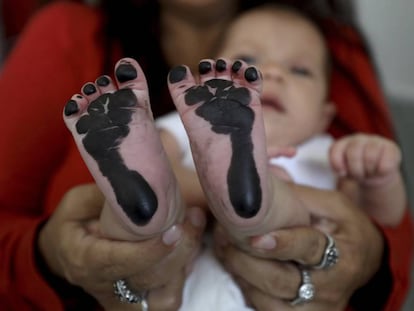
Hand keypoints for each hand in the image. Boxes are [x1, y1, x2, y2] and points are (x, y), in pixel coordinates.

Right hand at [38, 184, 205, 310]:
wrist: (64, 255)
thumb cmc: (71, 224)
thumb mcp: (76, 202)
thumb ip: (104, 196)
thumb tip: (142, 186)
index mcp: (85, 261)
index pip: (119, 262)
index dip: (150, 250)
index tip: (175, 229)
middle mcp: (105, 287)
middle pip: (149, 279)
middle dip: (179, 249)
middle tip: (194, 217)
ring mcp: (123, 300)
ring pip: (165, 296)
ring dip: (185, 261)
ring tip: (194, 227)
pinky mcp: (140, 303)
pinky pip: (170, 298)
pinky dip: (183, 274)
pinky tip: (186, 247)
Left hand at [214, 187, 383, 310]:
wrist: (364, 262)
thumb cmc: (345, 228)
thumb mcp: (332, 205)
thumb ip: (299, 197)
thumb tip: (260, 185)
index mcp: (342, 254)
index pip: (309, 249)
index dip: (282, 244)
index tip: (256, 237)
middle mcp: (330, 288)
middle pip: (281, 281)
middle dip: (246, 260)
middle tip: (223, 236)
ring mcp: (315, 308)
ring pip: (268, 300)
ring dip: (240, 274)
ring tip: (223, 248)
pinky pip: (265, 308)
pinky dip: (246, 287)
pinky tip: (235, 266)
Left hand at [330, 133, 400, 185]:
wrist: (376, 175)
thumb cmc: (356, 171)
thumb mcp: (343, 171)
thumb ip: (338, 167)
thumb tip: (342, 172)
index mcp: (343, 143)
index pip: (336, 149)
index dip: (337, 164)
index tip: (342, 173)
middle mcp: (358, 139)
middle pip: (354, 153)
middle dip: (355, 170)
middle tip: (358, 176)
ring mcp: (375, 141)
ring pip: (370, 157)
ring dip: (368, 171)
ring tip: (369, 173)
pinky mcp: (391, 148)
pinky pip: (385, 162)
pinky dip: (381, 171)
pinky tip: (380, 171)